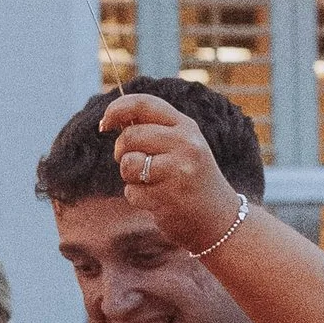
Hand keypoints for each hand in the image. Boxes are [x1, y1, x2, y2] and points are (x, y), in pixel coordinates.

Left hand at [99, 91, 246, 259]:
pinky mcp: (170, 196)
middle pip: (130, 136)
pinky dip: (137, 198)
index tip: (104, 124)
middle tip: (133, 163)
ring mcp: (179, 170)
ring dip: (129, 176)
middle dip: (121, 151)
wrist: (218, 218)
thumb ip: (153, 129)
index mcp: (186, 126)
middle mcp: (186, 144)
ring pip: (128, 164)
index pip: (144, 104)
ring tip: (149, 182)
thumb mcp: (181, 145)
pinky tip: (157, 200)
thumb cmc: (190, 178)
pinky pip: (132, 192)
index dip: (117, 109)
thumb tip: (113, 119)